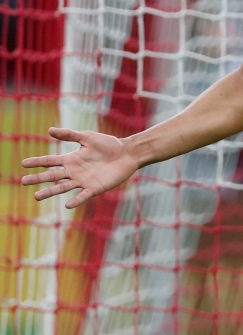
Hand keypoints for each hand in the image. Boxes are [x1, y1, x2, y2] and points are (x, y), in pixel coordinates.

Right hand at [21, 128, 140, 208]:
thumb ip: (70, 135)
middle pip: (52, 176)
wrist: (127, 153)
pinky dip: (75, 200)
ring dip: (50, 191)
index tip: (23, 163)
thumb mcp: (88, 137)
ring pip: (63, 187)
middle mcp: (74, 171)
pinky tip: (67, 204)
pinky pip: (83, 196)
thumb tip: (49, 130)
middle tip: (23, 181)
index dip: (37, 162)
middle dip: (38, 178)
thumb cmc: (108, 144)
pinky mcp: (95, 188)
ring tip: (36, 196)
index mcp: (71, 159)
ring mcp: (83, 180)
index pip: (50, 161)